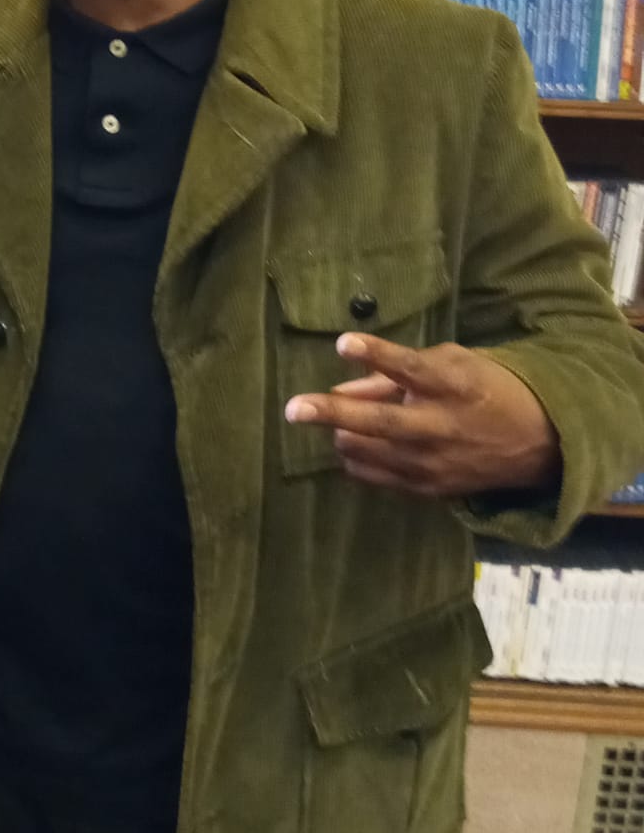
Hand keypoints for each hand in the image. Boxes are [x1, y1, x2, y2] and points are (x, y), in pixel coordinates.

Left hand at [285, 332, 559, 498]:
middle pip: (380, 423)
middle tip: (294, 408)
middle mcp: (442, 427)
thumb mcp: (455, 364)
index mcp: (455, 386)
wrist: (539, 445)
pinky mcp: (428, 489)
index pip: (411, 369)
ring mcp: (434, 463)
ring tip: (337, 423)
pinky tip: (354, 444)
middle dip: (333, 414)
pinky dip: (356, 459)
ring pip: (368, 452)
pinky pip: (374, 476)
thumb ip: (399, 372)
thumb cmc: (487, 390)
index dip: (376, 355)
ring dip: (341, 434)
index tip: (342, 343)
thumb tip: (348, 383)